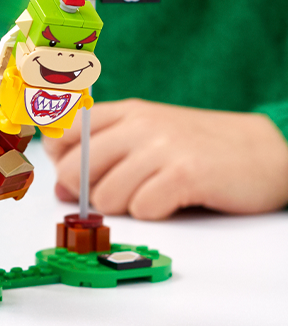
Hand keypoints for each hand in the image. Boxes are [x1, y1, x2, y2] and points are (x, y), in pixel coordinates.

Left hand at [43, 99, 287, 219]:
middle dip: (87, 194)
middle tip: (118, 193)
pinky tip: (172, 201)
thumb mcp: (146, 140)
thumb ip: (100, 158)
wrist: (266, 154)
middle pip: (73, 170)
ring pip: (104, 197)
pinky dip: (153, 214)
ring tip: (152, 194)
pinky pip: (141, 210)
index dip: (59, 162)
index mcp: (125, 111)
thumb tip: (59, 189)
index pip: (62, 134)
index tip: (74, 177)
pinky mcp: (184, 173)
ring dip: (125, 207)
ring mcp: (161, 146)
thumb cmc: (197, 149)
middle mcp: (139, 123)